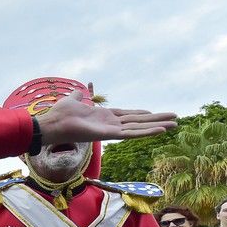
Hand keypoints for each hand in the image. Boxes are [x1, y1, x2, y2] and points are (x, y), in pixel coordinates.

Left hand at [39, 92, 176, 143]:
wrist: (51, 123)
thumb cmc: (60, 114)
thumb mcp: (73, 100)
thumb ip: (79, 96)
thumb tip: (79, 91)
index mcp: (104, 116)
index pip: (127, 115)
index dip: (141, 114)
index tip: (153, 112)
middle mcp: (110, 124)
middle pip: (138, 121)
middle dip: (156, 120)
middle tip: (175, 119)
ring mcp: (111, 130)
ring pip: (139, 128)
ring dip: (157, 126)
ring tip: (174, 124)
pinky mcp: (109, 135)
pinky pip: (131, 134)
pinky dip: (146, 132)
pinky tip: (161, 130)